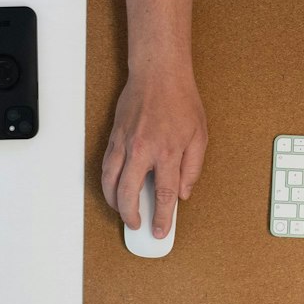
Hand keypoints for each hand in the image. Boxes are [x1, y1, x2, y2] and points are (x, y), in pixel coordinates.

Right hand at [100, 67, 207, 237]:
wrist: (158, 74)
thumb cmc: (180, 101)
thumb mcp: (199, 136)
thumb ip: (192, 169)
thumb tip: (183, 192)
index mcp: (168, 152)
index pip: (163, 194)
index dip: (161, 217)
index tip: (159, 229)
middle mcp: (143, 150)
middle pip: (129, 194)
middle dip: (131, 215)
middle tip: (136, 224)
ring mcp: (125, 144)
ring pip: (110, 182)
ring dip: (114, 202)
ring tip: (122, 211)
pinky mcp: (114, 137)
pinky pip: (105, 166)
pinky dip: (107, 182)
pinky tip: (113, 189)